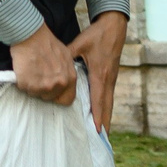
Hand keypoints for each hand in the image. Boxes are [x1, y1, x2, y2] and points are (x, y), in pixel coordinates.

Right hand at [9, 26, 76, 105]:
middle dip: (43, 89)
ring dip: (32, 86)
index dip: (58, 95)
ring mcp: (43, 86)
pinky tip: (24, 71)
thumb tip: (62, 81)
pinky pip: (24, 89)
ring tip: (30, 72)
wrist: (31, 35)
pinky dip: (22, 82)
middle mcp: (58, 84)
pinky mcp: (28, 84)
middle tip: (37, 76)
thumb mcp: (66, 56)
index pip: (67, 99)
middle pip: (49, 97)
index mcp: (70, 78)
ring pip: (36, 94)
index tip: (51, 90)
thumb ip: (66, 72)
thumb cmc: (47, 43)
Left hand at [68, 11, 128, 130]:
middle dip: (106, 122)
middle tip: (103, 139)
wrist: (114, 27)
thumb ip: (67, 55)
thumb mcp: (80, 44)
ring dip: (107, 116)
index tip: (98, 129)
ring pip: (109, 101)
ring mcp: (112, 78)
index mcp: (100, 73)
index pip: (98, 98)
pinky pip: (109, 95)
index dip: (98, 115)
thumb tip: (53, 65)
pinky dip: (106, 107)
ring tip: (104, 132)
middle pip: (107, 105)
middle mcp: (108, 79)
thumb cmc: (96, 35)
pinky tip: (103, 114)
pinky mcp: (112, 76)